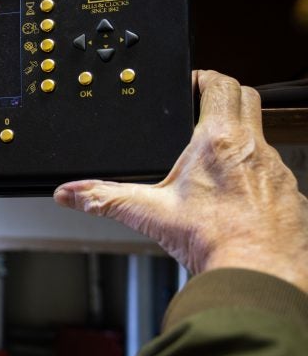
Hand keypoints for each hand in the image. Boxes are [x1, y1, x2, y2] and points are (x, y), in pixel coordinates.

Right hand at [54, 70, 307, 292]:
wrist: (259, 277)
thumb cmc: (214, 241)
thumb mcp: (149, 214)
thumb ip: (105, 199)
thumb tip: (70, 193)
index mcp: (219, 141)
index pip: (222, 84)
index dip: (205, 77)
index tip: (191, 84)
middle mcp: (256, 149)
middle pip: (248, 99)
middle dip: (226, 98)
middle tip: (203, 110)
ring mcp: (279, 173)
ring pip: (263, 139)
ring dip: (242, 142)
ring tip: (214, 164)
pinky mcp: (291, 198)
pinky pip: (275, 176)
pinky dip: (256, 179)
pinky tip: (236, 201)